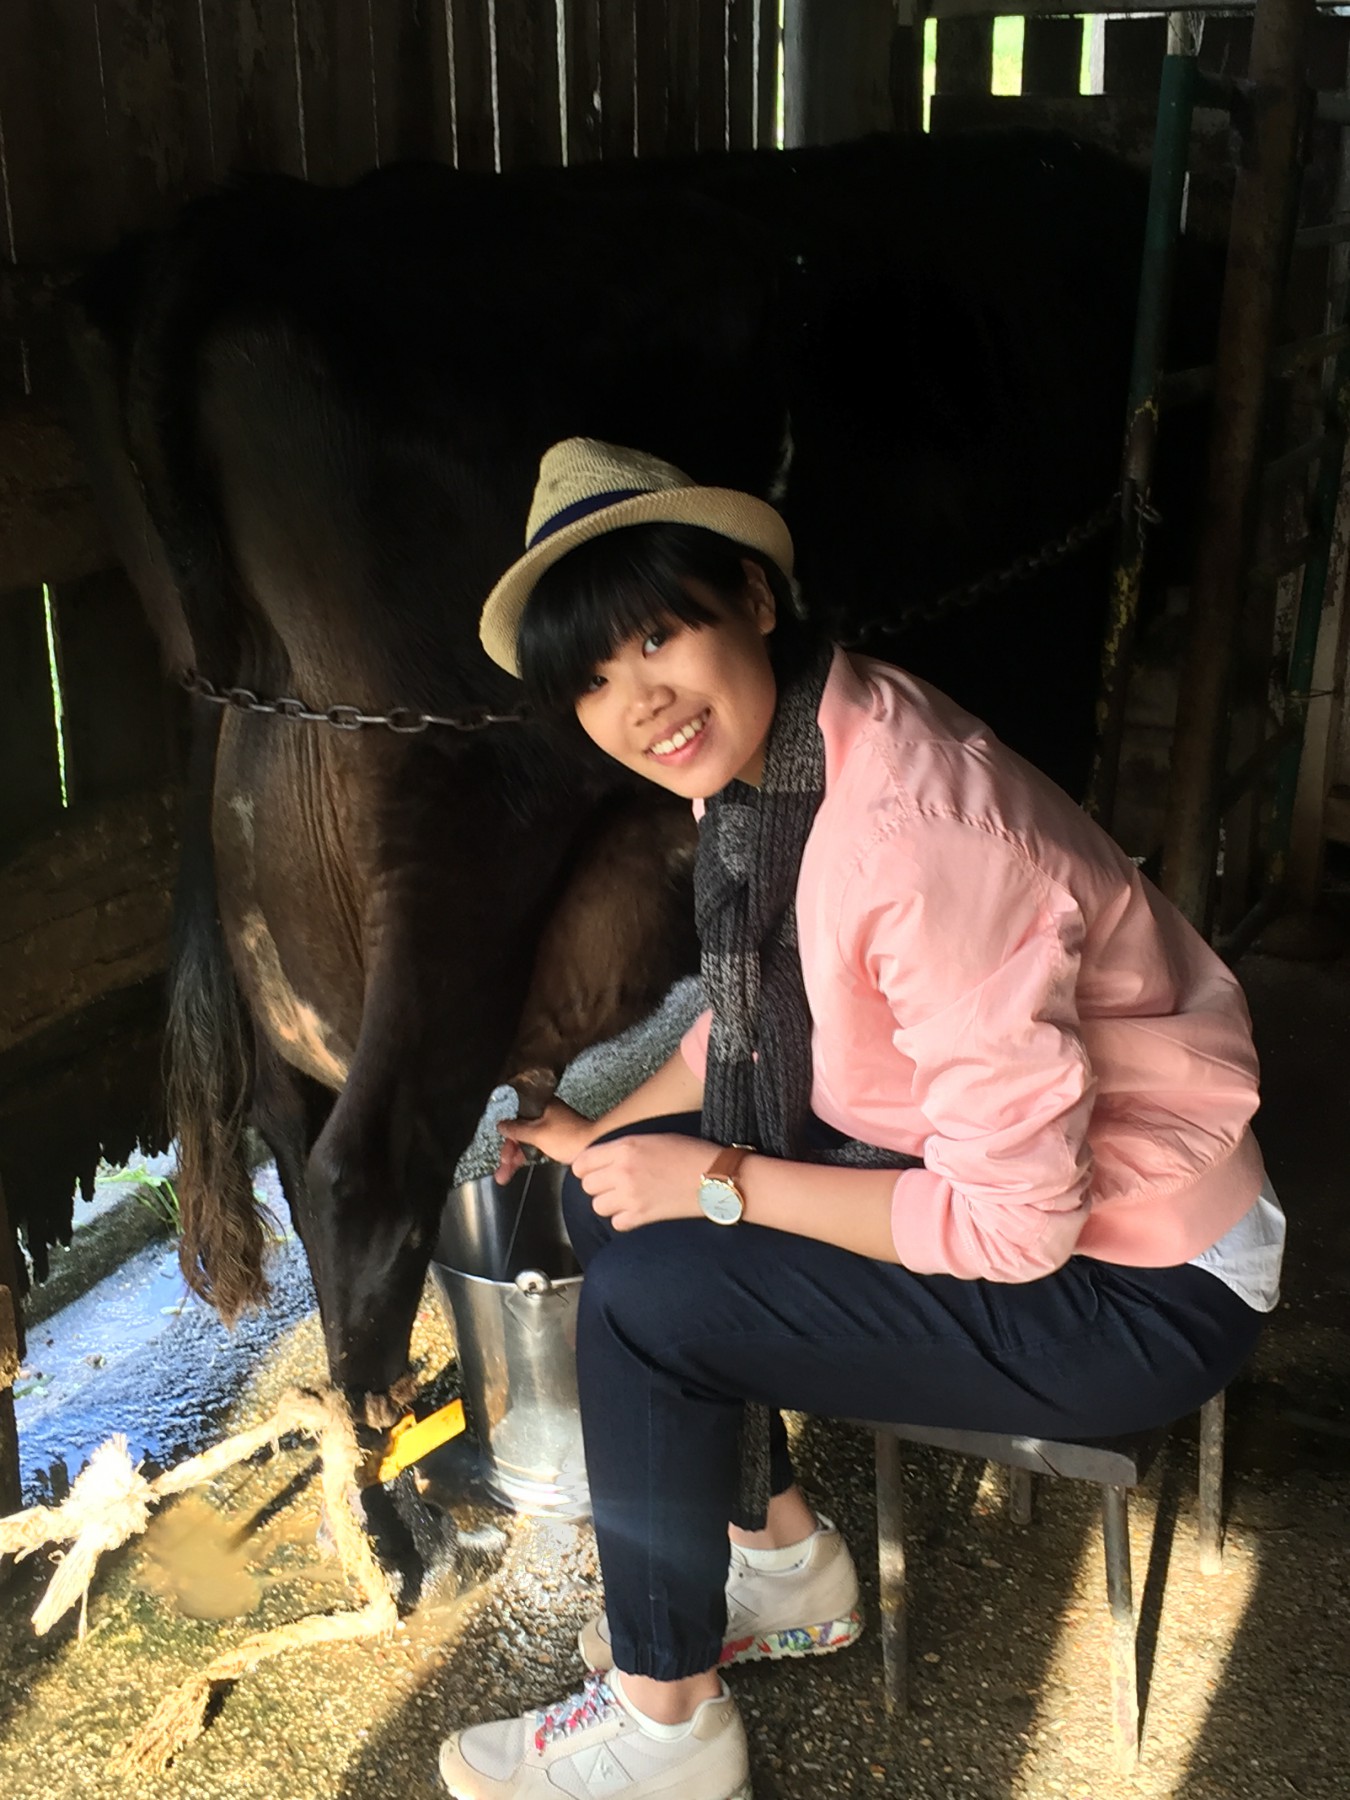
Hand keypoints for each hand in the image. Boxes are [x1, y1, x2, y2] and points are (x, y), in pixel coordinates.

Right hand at [495, 1099, 594, 1183]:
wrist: (594, 1148)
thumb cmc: (570, 1138)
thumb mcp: (537, 1133)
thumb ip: (517, 1129)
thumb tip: (501, 1125)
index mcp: (542, 1106)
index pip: (516, 1116)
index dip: (507, 1134)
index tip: (504, 1149)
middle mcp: (547, 1113)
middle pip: (521, 1130)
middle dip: (510, 1150)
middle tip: (504, 1165)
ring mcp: (553, 1126)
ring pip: (528, 1140)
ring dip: (516, 1156)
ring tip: (505, 1174)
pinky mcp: (558, 1139)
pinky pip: (538, 1146)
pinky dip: (529, 1156)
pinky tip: (521, 1165)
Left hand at [571, 1132, 713, 1230]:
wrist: (716, 1177)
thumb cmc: (689, 1153)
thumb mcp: (651, 1138)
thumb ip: (623, 1148)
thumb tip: (602, 1160)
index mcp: (625, 1147)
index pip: (582, 1162)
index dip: (586, 1167)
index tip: (595, 1170)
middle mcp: (623, 1171)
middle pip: (587, 1186)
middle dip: (598, 1185)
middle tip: (614, 1183)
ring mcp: (631, 1196)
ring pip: (598, 1206)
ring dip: (609, 1203)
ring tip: (626, 1197)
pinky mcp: (642, 1216)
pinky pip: (616, 1222)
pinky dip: (623, 1219)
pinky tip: (637, 1210)